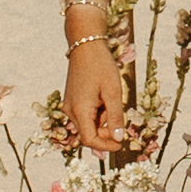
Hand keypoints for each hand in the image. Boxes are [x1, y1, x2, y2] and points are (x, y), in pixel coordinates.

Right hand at [64, 35, 135, 158]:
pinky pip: (85, 115)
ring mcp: (70, 105)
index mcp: (79, 110)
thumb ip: (115, 117)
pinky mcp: (72, 100)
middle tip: (119, 117)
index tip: (121, 144)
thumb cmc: (100, 66)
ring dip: (102, 121)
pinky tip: (104, 98)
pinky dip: (97, 113)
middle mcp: (70, 111)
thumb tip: (118, 138)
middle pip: (88, 134)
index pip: (90, 140)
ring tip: (111, 101)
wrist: (86, 46)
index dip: (106, 146)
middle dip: (105, 132)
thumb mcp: (113, 92)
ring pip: (88, 125)